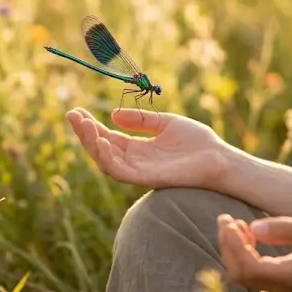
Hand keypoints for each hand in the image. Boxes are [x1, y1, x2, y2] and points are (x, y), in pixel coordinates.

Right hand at [65, 107, 232, 189]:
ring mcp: (140, 172)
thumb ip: (140, 120)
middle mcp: (135, 161)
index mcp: (139, 148)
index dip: (91, 126)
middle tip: (72, 115)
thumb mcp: (165, 123)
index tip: (77, 111)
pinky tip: (102, 141)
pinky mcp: (147, 179)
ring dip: (92, 144)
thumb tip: (112, 115)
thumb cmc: (197, 142)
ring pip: (106, 161)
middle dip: (85, 133)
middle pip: (102, 149)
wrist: (219, 158)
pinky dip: (108, 157)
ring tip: (83, 125)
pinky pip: (121, 171)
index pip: (108, 137)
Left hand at [216, 215, 291, 291]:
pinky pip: (252, 272)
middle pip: (240, 274)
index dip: (233, 246)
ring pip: (242, 274)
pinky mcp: (280, 281)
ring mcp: (281, 287)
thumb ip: (286, 228)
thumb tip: (253, 228)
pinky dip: (242, 252)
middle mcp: (284, 287)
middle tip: (225, 218)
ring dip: (233, 248)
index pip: (250, 269)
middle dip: (227, 245)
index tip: (230, 221)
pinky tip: (247, 232)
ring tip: (233, 222)